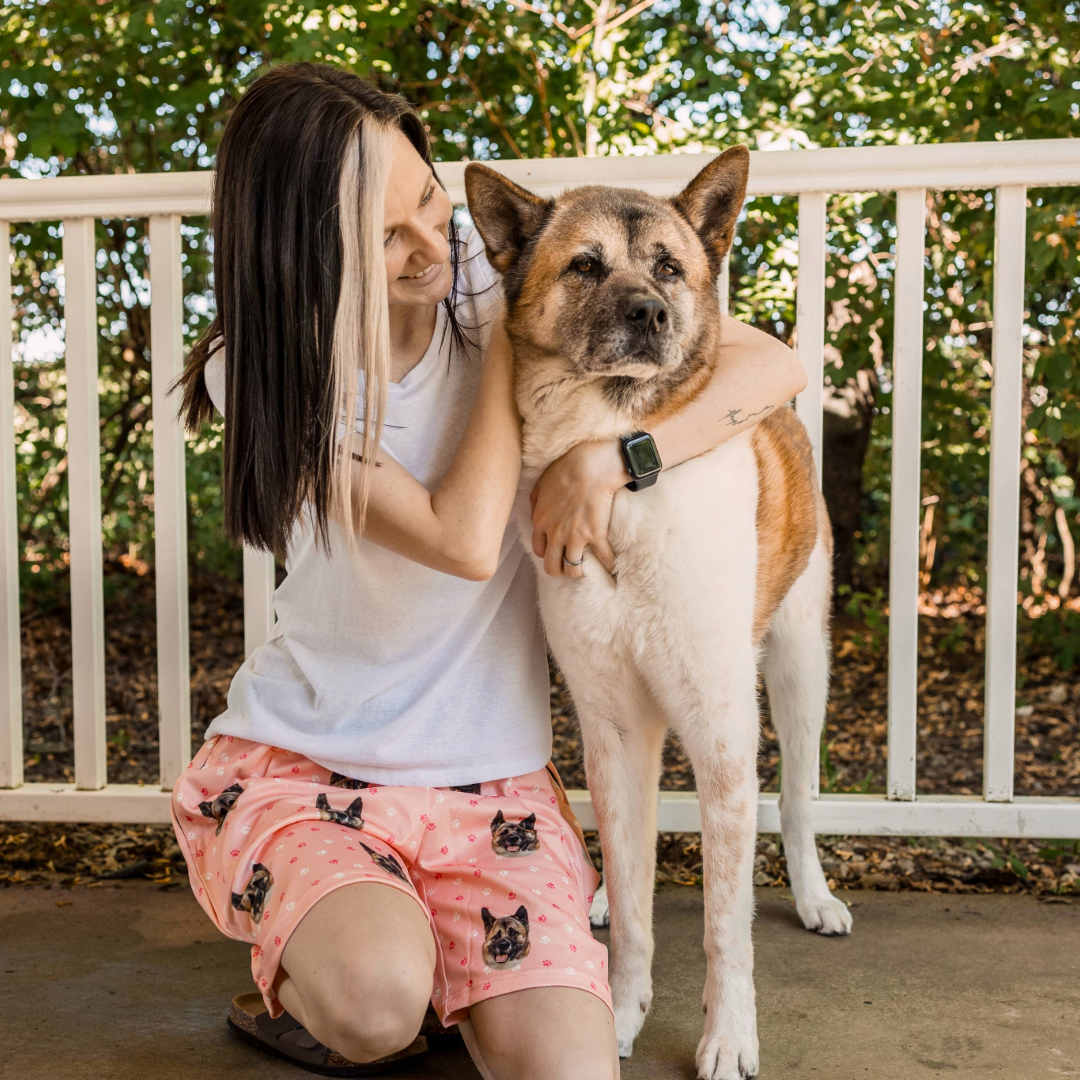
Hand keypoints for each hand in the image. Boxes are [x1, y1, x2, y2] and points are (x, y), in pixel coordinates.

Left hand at [529, 440, 626, 578]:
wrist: (590, 467)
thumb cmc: (565, 469)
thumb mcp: (541, 484)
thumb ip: (535, 502)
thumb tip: (535, 512)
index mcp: (541, 522)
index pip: (539, 550)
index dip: (547, 554)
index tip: (554, 553)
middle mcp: (555, 534)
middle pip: (552, 566)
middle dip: (559, 570)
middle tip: (567, 567)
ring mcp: (576, 537)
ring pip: (572, 569)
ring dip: (578, 572)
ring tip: (584, 570)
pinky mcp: (596, 536)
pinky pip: (603, 558)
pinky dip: (608, 564)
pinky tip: (611, 567)